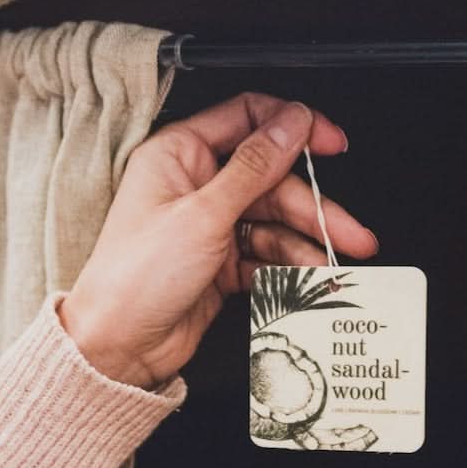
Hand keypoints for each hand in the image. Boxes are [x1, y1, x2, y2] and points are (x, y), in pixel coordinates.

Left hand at [59, 93, 378, 389]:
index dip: (294, 127)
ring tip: (330, 266)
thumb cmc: (134, 278)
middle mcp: (195, 186)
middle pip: (272, 181)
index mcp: (179, 154)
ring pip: (273, 223)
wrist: (117, 347)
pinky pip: (264, 258)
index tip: (331, 143)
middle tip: (349, 232)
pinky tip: (305, 280)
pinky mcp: (218, 265)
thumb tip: (291, 124)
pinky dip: (287, 269)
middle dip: (314, 208)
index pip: (248, 120)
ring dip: (306, 244)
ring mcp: (208, 227)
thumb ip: (253, 166)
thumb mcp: (202, 214)